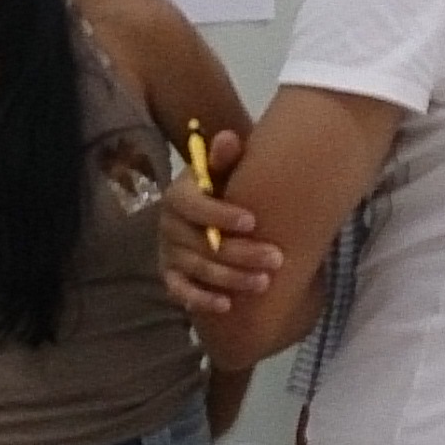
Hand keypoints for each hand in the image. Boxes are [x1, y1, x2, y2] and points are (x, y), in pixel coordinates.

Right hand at [158, 127, 283, 316]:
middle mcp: (167, 225)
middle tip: (276, 258)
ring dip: (231, 278)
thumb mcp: (224, 169)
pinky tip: (227, 306)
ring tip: (265, 282)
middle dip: (240, 253)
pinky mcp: (171, 276)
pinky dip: (201, 300)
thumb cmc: (223, 188)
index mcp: (178, 195)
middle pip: (201, 243)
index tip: (253, 221)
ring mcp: (168, 253)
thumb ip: (227, 157)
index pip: (193, 206)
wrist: (209, 211)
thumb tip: (228, 138)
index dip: (221, 215)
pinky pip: (181, 291)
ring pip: (197, 269)